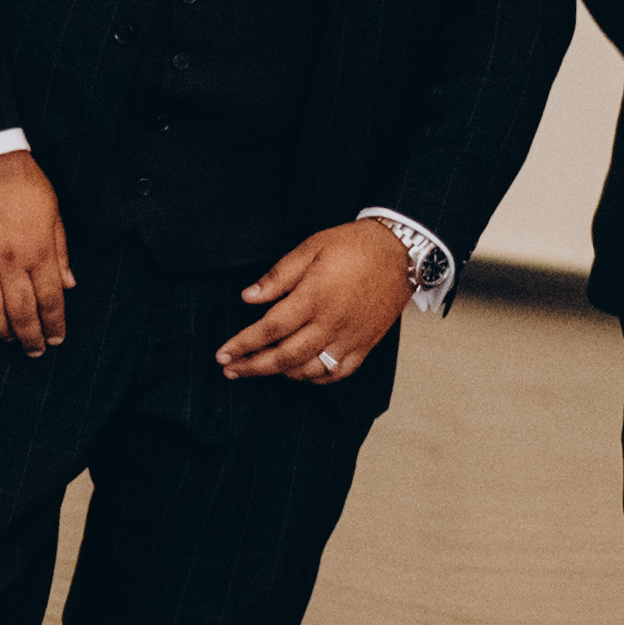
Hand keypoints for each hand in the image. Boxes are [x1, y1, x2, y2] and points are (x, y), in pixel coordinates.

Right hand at [0, 149, 71, 349]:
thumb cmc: (20, 181)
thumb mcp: (52, 211)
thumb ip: (60, 251)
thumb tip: (68, 285)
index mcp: (37, 249)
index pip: (50, 300)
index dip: (55, 324)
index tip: (56, 338)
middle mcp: (8, 261)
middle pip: (21, 313)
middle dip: (31, 337)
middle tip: (35, 350)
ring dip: (0, 333)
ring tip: (9, 339)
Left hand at [219, 222, 410, 383]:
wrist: (400, 251)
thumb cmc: (354, 245)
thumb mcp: (311, 248)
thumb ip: (278, 276)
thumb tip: (248, 297)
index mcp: (314, 298)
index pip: (270, 329)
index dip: (243, 344)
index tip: (223, 354)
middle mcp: (331, 323)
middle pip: (285, 357)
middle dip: (253, 367)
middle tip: (231, 370)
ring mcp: (350, 337)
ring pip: (310, 370)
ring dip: (281, 374)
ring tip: (262, 368)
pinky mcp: (365, 344)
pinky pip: (337, 372)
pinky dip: (316, 378)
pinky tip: (301, 372)